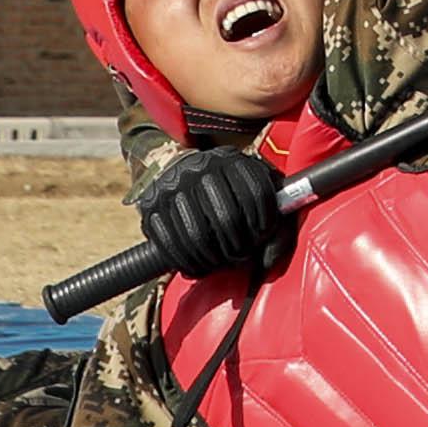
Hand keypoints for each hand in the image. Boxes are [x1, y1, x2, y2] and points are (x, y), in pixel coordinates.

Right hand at [140, 144, 295, 284]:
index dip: (264, 224)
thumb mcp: (256, 193)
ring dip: (213, 260)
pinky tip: (198, 267)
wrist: (178, 171)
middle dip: (237, 248)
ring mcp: (173, 185)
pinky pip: (170, 244)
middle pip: (227, 218)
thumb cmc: (227, 191)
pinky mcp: (151, 205)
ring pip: (197, 236)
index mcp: (233, 159)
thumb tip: (269, 260)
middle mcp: (201, 167)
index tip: (261, 237)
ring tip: (220, 263)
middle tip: (239, 257)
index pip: (257, 194)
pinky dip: (187, 263)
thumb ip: (276, 223)